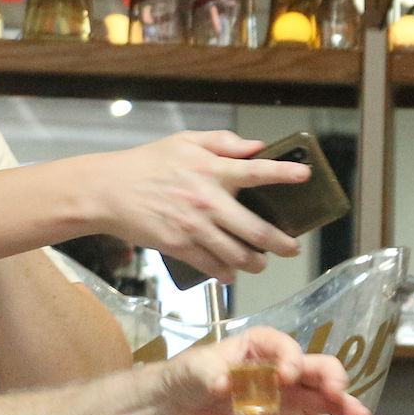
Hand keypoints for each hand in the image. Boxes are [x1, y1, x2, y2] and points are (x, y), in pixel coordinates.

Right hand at [91, 132, 310, 280]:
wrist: (108, 190)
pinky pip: (211, 265)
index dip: (283, 173)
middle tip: (292, 248)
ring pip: (237, 254)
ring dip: (256, 263)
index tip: (305, 176)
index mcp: (212, 169)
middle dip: (280, 243)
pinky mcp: (178, 246)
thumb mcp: (186, 141)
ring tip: (262, 263)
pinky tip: (233, 273)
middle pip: (255, 229)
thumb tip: (257, 146)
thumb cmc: (148, 163)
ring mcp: (194, 227)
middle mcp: (208, 200)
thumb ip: (224, 142)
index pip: (256, 171)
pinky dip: (226, 273)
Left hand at [157, 328, 376, 414]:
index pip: (286, 347)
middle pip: (317, 369)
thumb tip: (222, 382)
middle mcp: (282, 367)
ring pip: (324, 399)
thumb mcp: (194, 370)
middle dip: (333, 381)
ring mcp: (287, 396)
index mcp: (262, 346)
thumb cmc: (186, 377)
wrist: (175, 410)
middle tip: (339, 397)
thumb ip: (210, 373)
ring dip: (347, 409)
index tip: (289, 376)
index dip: (292, 359)